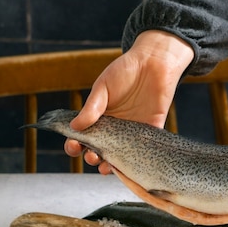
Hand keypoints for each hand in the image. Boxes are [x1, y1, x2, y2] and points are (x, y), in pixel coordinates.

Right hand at [64, 30, 194, 172]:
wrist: (154, 62)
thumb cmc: (126, 70)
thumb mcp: (104, 87)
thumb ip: (92, 107)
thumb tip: (75, 126)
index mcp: (99, 117)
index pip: (83, 136)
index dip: (75, 144)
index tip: (73, 145)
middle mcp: (114, 128)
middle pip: (99, 150)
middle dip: (91, 157)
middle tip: (90, 155)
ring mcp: (132, 131)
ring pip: (119, 156)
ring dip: (110, 165)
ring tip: (104, 165)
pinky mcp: (151, 131)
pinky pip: (142, 151)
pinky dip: (134, 160)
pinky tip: (126, 163)